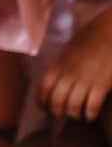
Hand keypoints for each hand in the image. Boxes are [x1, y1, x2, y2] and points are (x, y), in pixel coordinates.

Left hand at [38, 6, 111, 120]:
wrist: (110, 30)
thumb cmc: (90, 39)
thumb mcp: (68, 51)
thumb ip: (60, 66)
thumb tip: (55, 82)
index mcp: (59, 64)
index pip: (43, 88)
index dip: (41, 101)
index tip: (42, 109)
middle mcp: (69, 74)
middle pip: (56, 101)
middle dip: (56, 112)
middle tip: (60, 116)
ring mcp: (86, 79)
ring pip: (72, 106)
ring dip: (73, 115)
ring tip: (77, 116)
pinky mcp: (103, 83)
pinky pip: (91, 105)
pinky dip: (89, 114)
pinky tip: (89, 116)